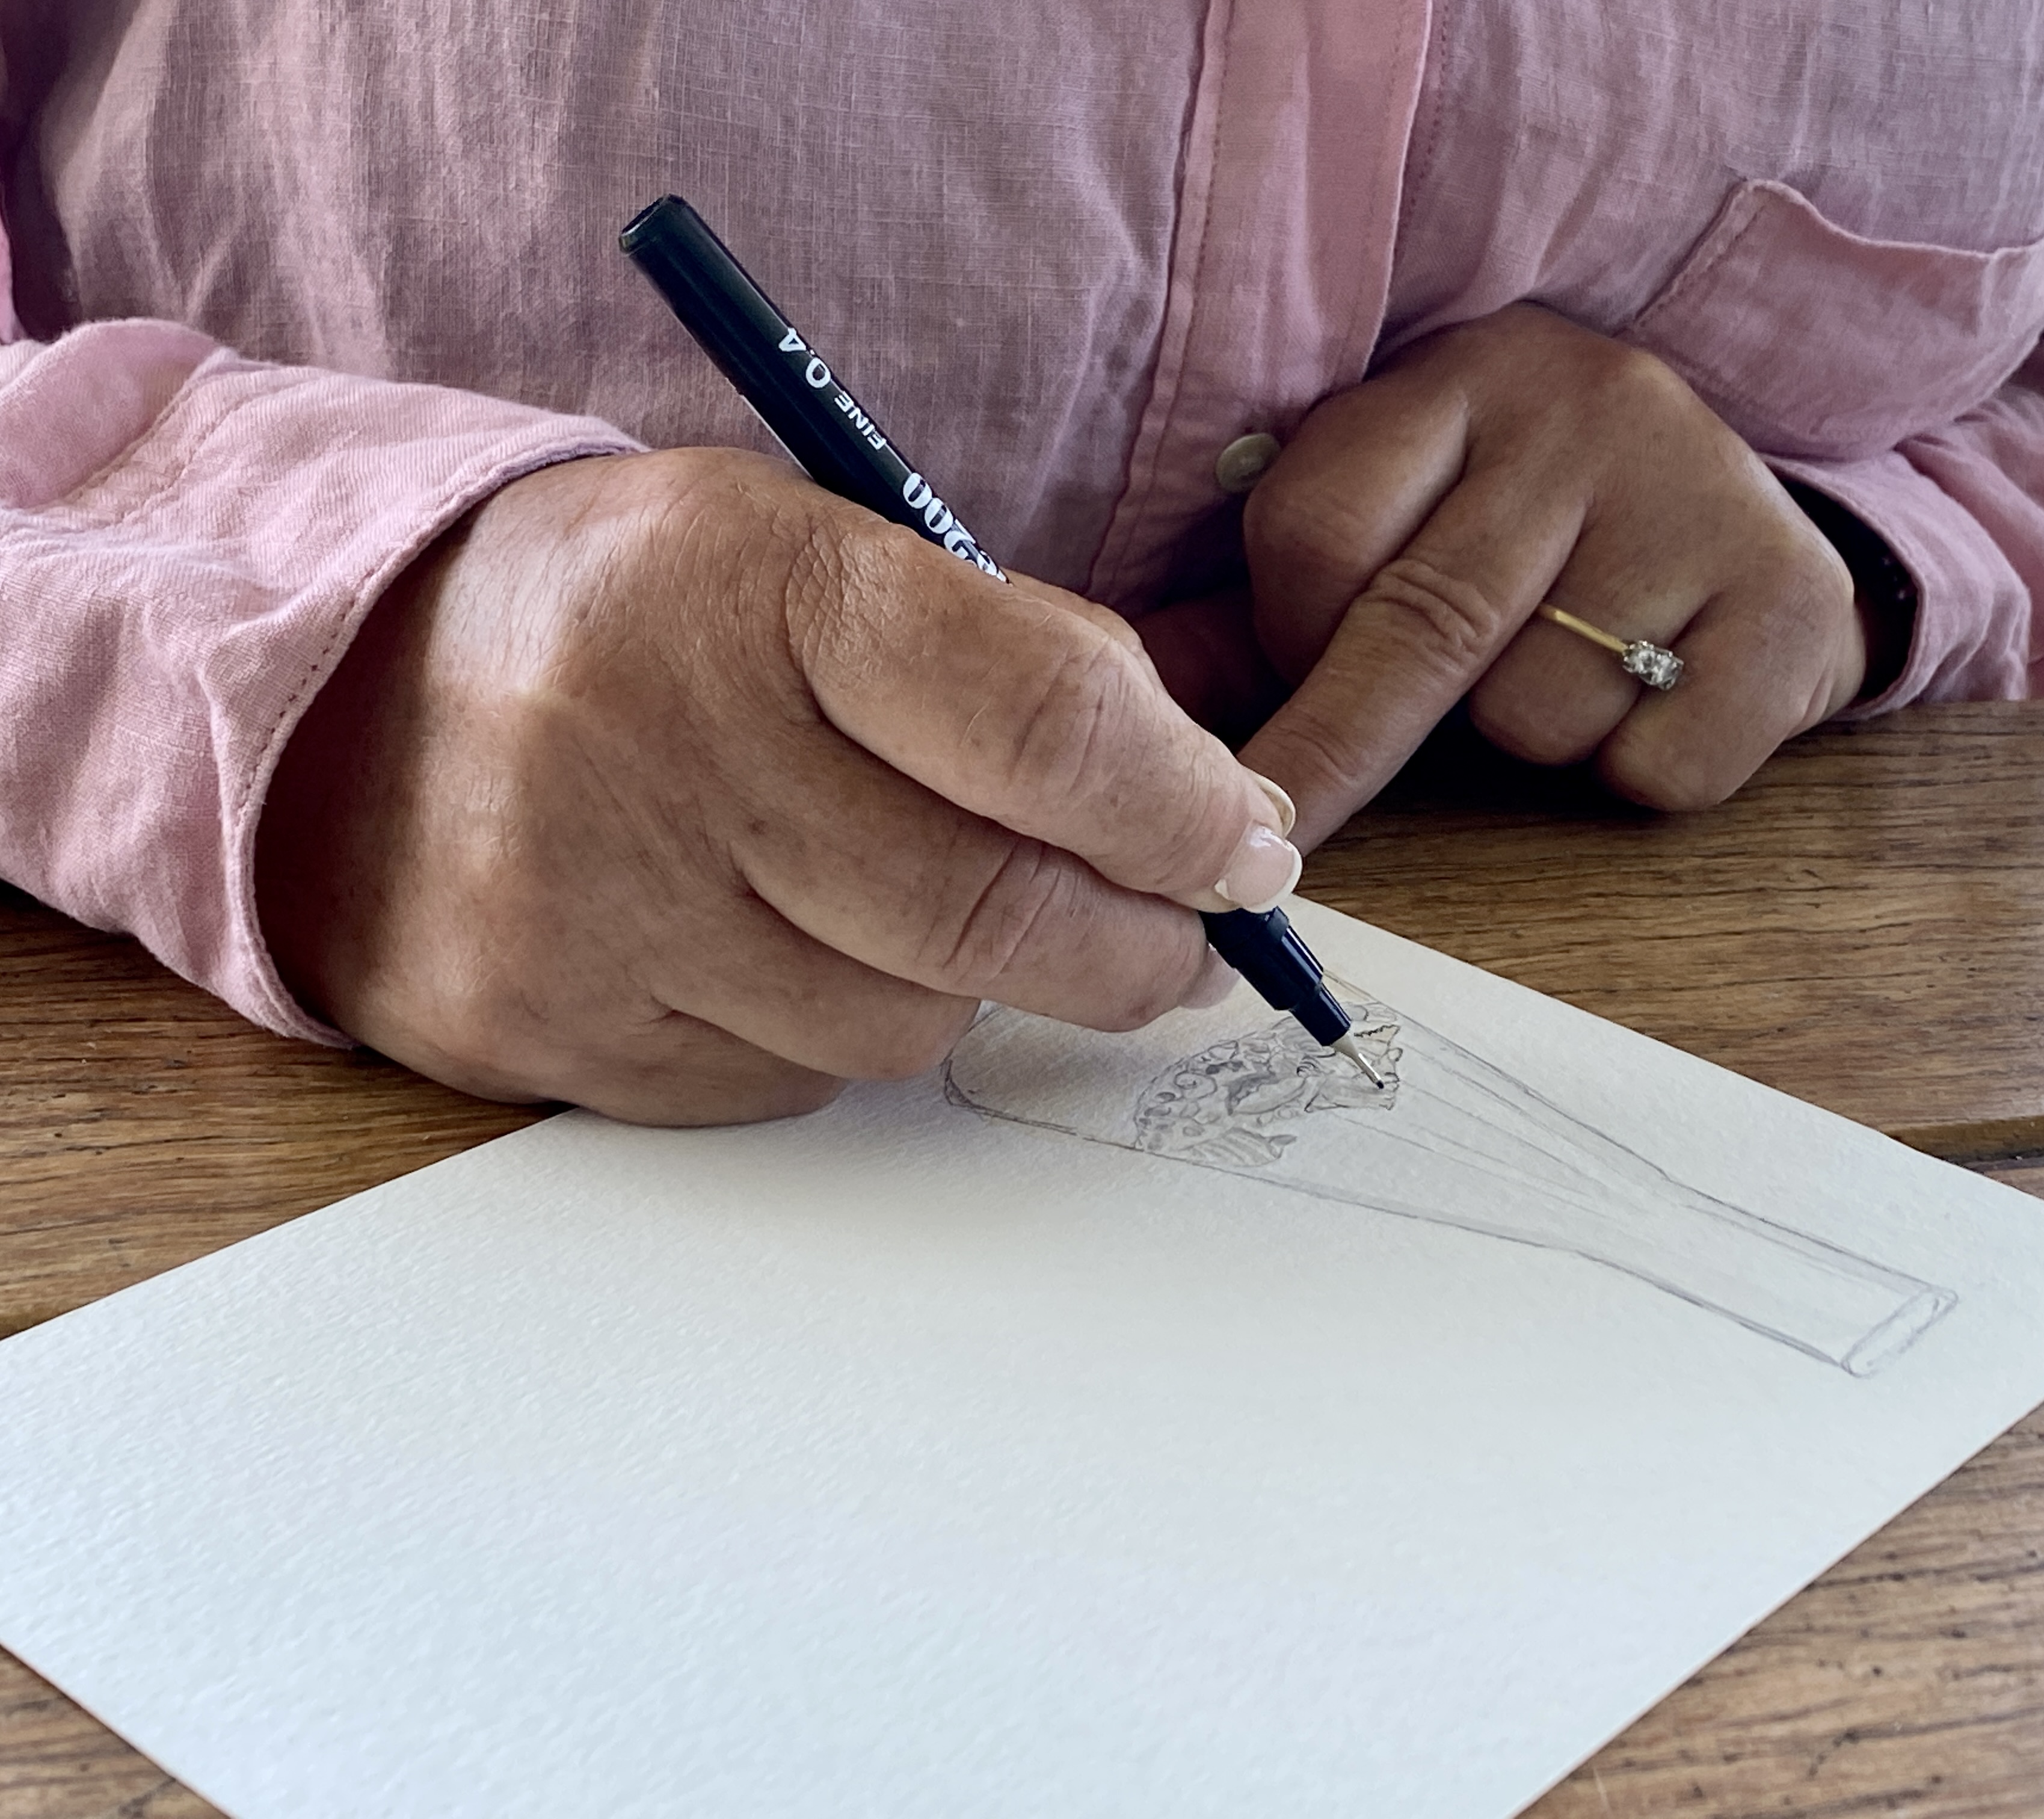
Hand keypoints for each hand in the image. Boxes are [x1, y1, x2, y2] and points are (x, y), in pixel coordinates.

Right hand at [257, 449, 1295, 1124]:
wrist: (340, 696)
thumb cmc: (640, 616)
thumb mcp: (812, 551)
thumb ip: (1012, 662)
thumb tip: (1210, 820)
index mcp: (747, 579)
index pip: (1039, 718)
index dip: (1181, 809)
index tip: (1248, 850)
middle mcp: (656, 744)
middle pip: (991, 910)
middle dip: (1135, 942)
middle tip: (1182, 938)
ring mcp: (587, 906)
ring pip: (903, 1027)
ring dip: (971, 988)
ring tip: (932, 911)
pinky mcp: (545, 1029)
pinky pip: (787, 1087)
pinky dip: (834, 1035)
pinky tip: (787, 954)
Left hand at [1215, 304, 1879, 842]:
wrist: (1761, 524)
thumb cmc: (1547, 533)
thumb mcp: (1419, 506)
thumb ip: (1289, 593)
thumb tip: (1150, 704)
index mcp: (1465, 374)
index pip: (1318, 529)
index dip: (1288, 635)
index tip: (1298, 672)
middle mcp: (1586, 410)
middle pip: (1422, 624)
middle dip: (1337, 750)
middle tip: (1274, 835)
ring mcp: (1700, 498)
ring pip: (1538, 708)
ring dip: (1526, 739)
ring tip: (1573, 671)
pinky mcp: (1790, 603)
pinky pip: (1658, 762)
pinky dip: (1637, 770)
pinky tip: (1661, 697)